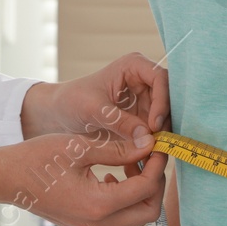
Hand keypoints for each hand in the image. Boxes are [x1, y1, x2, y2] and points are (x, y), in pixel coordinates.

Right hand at [0, 131, 166, 225]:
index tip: (158, 144)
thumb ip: (118, 149)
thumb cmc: (37, 158)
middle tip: (150, 156)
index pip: (147, 189)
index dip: (158, 165)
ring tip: (131, 161)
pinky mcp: (84, 224)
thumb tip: (149, 143)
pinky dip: (125, 197)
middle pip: (148, 211)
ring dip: (141, 190)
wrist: (6, 178)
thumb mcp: (80, 147)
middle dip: (155, 183)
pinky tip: (112, 173)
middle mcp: (97, 222)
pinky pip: (117, 216)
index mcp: (98, 203)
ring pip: (135, 216)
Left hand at [21, 52, 169, 147]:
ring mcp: (145, 100)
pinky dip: (152, 145)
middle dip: (164, 123)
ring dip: (160, 137)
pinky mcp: (142, 118)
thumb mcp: (94, 109)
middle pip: (168, 99)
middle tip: (156, 146)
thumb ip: (120, 122)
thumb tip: (148, 140)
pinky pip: (155, 132)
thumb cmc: (72, 101)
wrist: (59, 114)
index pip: (160, 79)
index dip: (162, 101)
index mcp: (133, 66)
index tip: (154, 126)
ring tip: (150, 156)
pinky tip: (144, 159)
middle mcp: (143, 80)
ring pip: (165, 118)